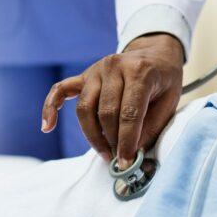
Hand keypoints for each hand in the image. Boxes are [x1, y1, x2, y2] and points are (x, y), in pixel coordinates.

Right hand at [41, 34, 183, 167]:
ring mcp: (96, 69)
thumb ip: (151, 127)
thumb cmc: (164, 80)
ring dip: (92, 135)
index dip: (126, 142)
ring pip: (85, 108)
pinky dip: (50, 108)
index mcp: (140, 71)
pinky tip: (47, 127)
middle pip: (105, 112)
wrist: (155, 53)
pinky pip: (60, 90)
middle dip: (111, 141)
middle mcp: (114, 66)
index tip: (125, 163)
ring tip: (104, 152)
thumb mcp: (169, 102)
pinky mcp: (84, 75)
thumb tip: (131, 153)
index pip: (129, 113)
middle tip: (118, 160)